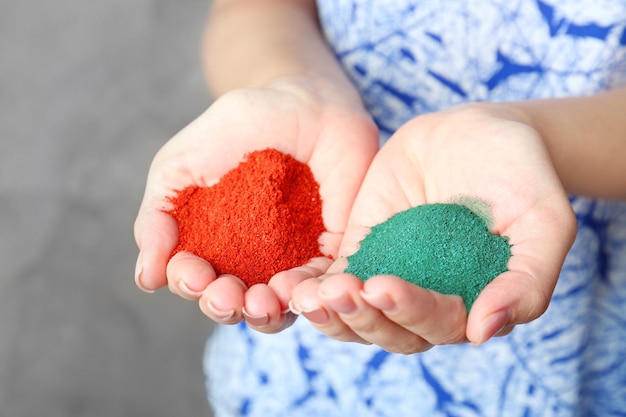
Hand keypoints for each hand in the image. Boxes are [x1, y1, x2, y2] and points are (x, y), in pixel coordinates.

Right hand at [134, 77, 377, 332]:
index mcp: (209, 244)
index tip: (191, 271)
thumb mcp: (180, 165)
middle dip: (222, 306)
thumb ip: (157, 218)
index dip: (188, 283)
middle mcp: (247, 260)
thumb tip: (146, 279)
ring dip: (260, 314)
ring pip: (274, 309)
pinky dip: (302, 295)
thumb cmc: (237, 129)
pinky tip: (288, 288)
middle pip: (232, 304)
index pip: (193, 281)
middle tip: (224, 295)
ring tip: (256, 301)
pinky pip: (317, 287)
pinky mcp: (330, 253)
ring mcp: (289, 260)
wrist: (300, 102)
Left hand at [291, 103, 576, 351]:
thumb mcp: (543, 221)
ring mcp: (389, 273)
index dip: (409, 312)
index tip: (383, 285)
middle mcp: (425, 299)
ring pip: (352, 314)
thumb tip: (483, 330)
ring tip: (303, 296)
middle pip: (387, 330)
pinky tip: (286, 282)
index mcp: (469, 304)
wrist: (480, 133)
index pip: (436, 325)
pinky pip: (330, 276)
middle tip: (335, 293)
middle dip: (358, 316)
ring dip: (327, 312)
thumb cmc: (520, 175)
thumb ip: (527, 279)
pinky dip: (308, 286)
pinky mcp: (360, 247)